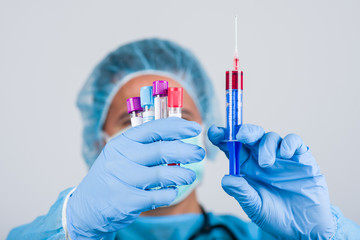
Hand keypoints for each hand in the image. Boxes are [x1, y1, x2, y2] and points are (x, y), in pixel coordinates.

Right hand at [66, 118, 204, 238]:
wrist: (86, 206)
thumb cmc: (112, 176)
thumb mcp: (123, 154)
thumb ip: (147, 145)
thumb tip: (177, 137)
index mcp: (123, 142)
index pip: (154, 128)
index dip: (177, 127)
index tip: (195, 128)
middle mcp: (121, 158)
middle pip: (161, 150)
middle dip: (186, 150)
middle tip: (199, 153)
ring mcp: (121, 179)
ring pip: (161, 174)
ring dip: (182, 174)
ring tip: (190, 176)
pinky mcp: (124, 201)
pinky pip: (156, 197)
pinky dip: (169, 194)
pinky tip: (172, 192)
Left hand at [208, 124, 335, 238]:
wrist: (304, 227)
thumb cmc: (275, 216)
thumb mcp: (254, 206)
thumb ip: (241, 192)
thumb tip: (226, 179)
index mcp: (246, 167)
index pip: (232, 147)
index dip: (222, 137)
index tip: (214, 132)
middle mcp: (261, 158)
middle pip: (251, 136)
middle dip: (244, 131)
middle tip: (241, 135)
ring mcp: (281, 157)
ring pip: (270, 137)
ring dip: (266, 145)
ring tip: (266, 163)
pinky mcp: (300, 157)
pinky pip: (293, 141)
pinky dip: (288, 143)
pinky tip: (285, 154)